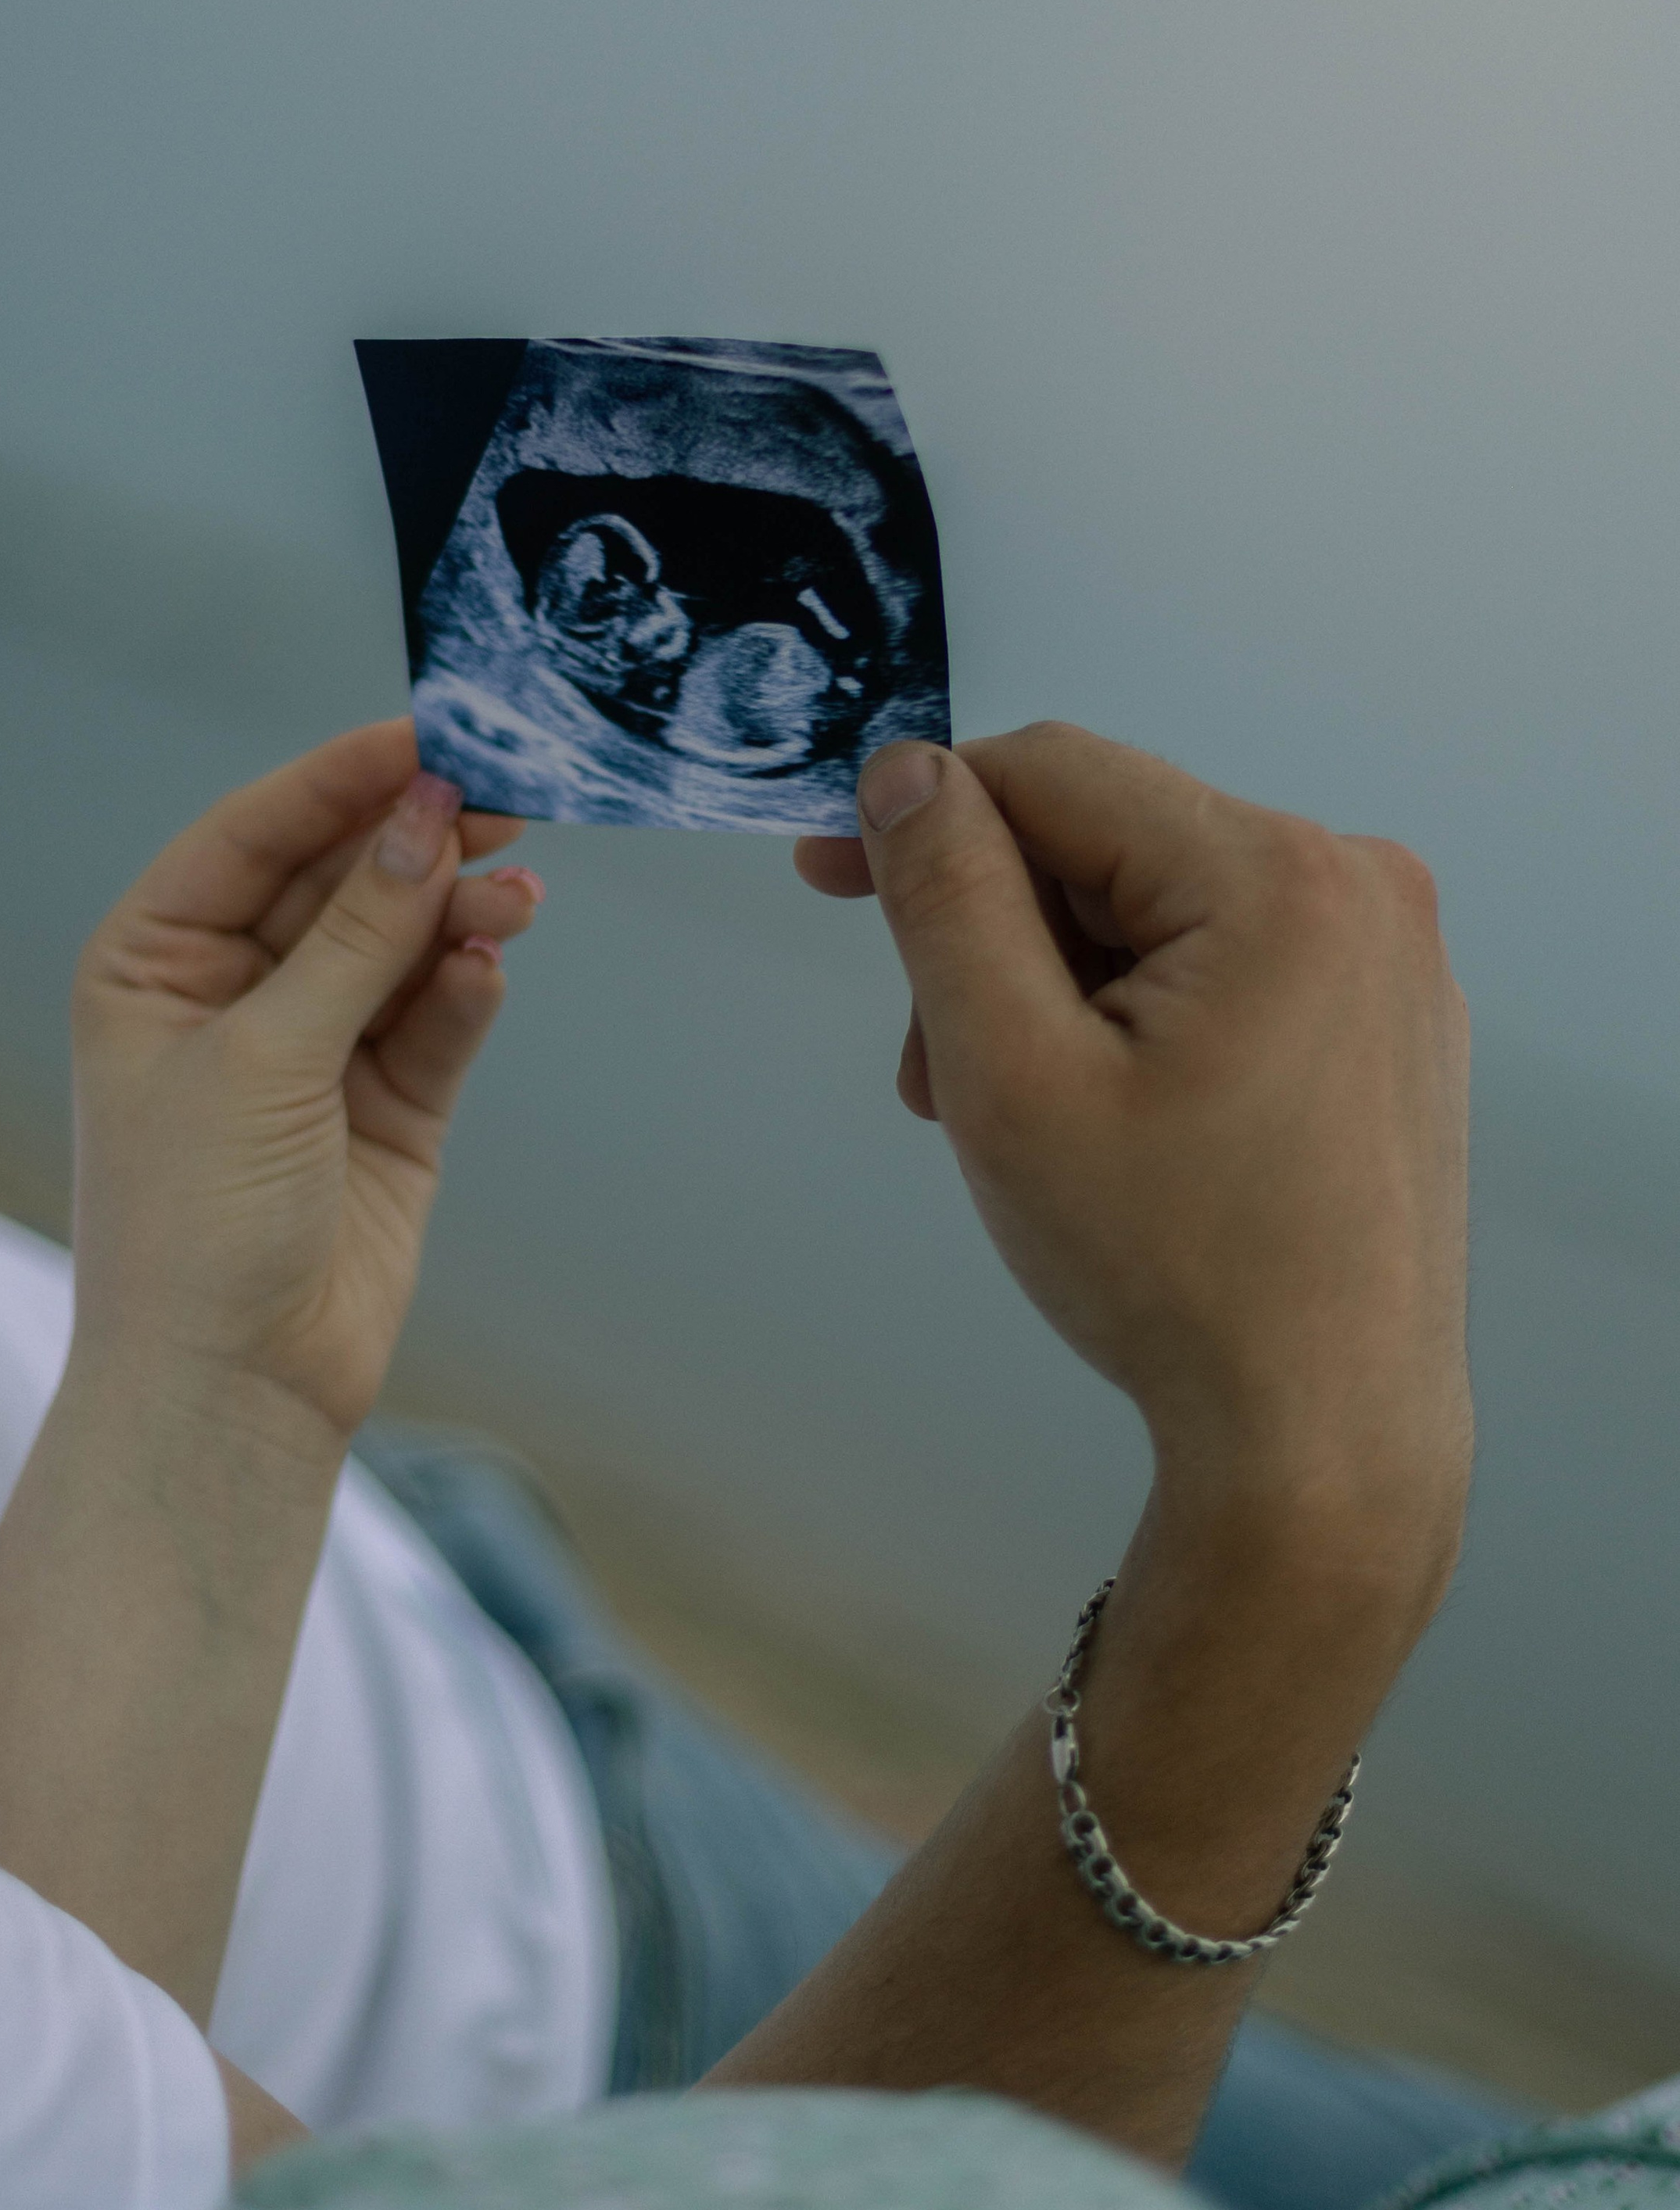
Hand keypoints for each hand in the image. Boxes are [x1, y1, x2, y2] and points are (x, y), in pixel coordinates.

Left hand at [69, 718, 541, 1446]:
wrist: (231, 1386)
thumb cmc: (195, 1222)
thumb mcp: (265, 1059)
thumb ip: (355, 937)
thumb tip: (423, 817)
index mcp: (154, 962)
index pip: (253, 835)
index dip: (338, 780)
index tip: (426, 733)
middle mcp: (231, 992)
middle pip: (338, 879)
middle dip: (414, 839)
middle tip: (501, 795)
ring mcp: (314, 1048)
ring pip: (400, 942)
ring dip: (456, 910)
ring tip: (515, 890)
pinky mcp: (388, 1105)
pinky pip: (436, 1016)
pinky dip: (467, 987)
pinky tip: (491, 961)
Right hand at [798, 726, 1470, 1568]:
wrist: (1327, 1438)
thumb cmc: (1176, 1275)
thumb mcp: (1013, 1076)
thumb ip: (948, 898)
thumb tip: (906, 771)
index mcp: (1278, 877)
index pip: (1050, 772)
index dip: (921, 817)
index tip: (822, 878)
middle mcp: (1358, 885)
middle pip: (1104, 842)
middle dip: (993, 939)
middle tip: (935, 1079)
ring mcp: (1388, 955)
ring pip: (1155, 907)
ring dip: (1055, 986)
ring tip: (1018, 1122)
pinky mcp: (1386, 1017)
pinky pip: (1224, 961)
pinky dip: (1136, 1015)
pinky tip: (1107, 1120)